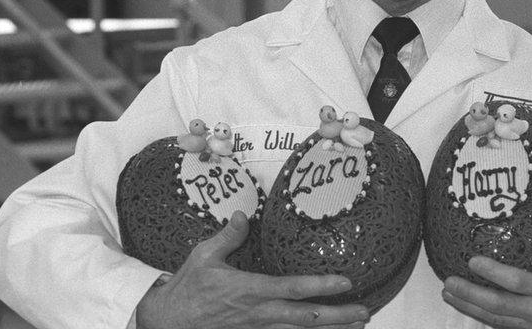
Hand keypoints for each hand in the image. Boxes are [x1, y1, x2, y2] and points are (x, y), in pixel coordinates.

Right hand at [137, 210, 369, 328]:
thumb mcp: (203, 255)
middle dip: (337, 317)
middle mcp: (258, 313)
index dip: (320, 286)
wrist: (167, 321)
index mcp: (249, 290)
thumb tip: (245, 214)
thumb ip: (229, 235)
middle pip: (305, 318)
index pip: (292, 288)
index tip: (346, 282)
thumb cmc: (187, 287)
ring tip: (357, 325)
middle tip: (364, 311)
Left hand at [441, 193, 531, 328]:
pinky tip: (469, 308)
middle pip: (501, 308)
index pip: (521, 284)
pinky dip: (485, 318)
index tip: (473, 261)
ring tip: (449, 294)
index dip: (495, 274)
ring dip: (471, 309)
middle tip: (448, 282)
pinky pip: (506, 327)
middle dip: (471, 296)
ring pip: (499, 321)